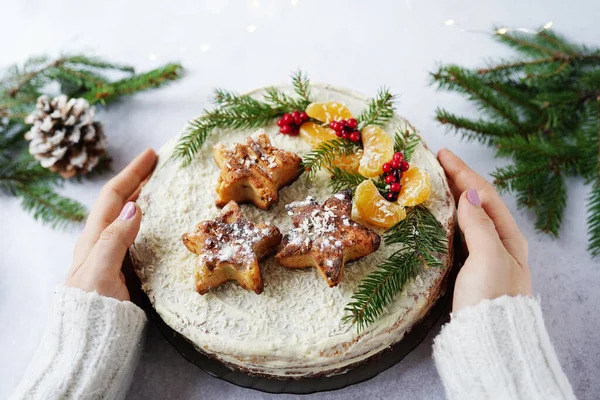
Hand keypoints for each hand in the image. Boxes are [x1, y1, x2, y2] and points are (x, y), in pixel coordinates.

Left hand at [66, 149, 156, 300]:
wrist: (88, 342)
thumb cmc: (91, 309)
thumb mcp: (99, 272)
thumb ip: (114, 240)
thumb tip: (135, 207)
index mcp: (94, 238)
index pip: (114, 197)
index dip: (132, 173)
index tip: (151, 155)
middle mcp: (101, 242)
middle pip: (120, 202)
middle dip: (138, 180)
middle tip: (159, 164)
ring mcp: (111, 255)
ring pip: (128, 217)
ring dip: (144, 197)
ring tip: (161, 186)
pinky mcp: (122, 269)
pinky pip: (137, 235)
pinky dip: (150, 220)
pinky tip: (160, 223)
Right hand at [437, 149, 530, 311]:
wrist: (487, 339)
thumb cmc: (490, 298)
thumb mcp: (488, 257)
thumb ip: (479, 225)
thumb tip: (469, 194)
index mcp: (507, 236)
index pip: (484, 194)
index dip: (463, 172)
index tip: (443, 154)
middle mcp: (497, 242)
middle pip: (476, 202)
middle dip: (456, 179)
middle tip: (433, 162)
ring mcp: (482, 255)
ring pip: (465, 216)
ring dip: (450, 195)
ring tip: (432, 181)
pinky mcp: (467, 267)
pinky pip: (457, 232)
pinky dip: (445, 216)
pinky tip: (434, 213)